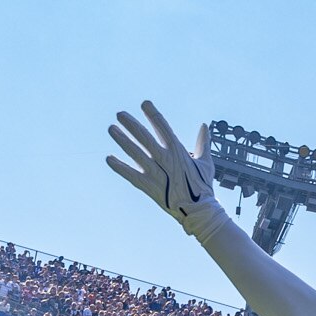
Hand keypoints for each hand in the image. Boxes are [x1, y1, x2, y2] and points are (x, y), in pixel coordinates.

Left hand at [105, 102, 227, 238]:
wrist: (198, 211)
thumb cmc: (203, 187)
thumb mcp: (206, 162)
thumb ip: (203, 142)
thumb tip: (204, 126)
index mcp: (178, 151)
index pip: (163, 127)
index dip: (153, 114)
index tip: (144, 104)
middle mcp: (165, 158)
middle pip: (144, 136)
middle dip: (131, 124)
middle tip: (120, 114)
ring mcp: (156, 172)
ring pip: (135, 152)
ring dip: (122, 139)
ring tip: (111, 129)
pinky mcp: (149, 186)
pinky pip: (131, 174)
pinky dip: (119, 167)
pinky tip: (109, 158)